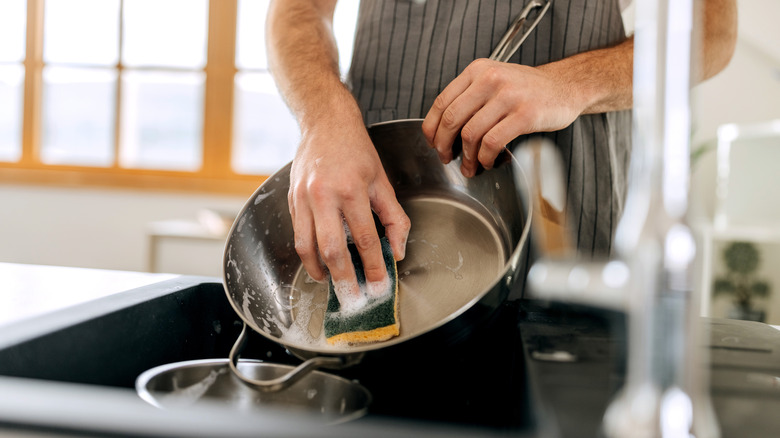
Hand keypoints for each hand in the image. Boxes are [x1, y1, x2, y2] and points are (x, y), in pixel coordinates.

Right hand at [288, 122, 409, 300]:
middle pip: (333, 249)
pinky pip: (298, 235)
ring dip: (320, 271)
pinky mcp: (291, 200)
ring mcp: (303, 198)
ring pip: (307, 247)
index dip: (373, 267)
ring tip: (332, 286)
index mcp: (352, 190)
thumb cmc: (356, 150)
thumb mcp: (382, 181)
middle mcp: (324, 195)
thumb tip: (396, 251)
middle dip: (344, 279)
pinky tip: (320, 264)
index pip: (366, 239)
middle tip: (352, 299)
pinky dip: (308, 254)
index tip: (379, 286)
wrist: (324, 122)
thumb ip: (394, 218)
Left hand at [422, 58, 583, 176]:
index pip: (442, 102)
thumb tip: (441, 130)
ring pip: (471, 133)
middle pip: (452, 119)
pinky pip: (493, 142)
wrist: (565, 86)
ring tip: (470, 167)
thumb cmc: (527, 89)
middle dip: (444, 145)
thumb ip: (469, 97)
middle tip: (446, 158)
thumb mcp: (494, 80)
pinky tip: (488, 162)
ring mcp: (509, 96)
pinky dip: (485, 158)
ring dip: (466, 157)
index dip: (432, 128)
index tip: (432, 143)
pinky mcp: (525, 115)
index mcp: (477, 70)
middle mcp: (490, 79)